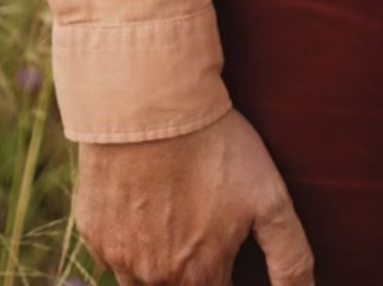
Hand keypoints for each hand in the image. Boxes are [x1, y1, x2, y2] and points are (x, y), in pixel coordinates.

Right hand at [76, 109, 314, 285]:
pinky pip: (114, 250)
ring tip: (181, 212)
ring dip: (161, 261)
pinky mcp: (93, 232)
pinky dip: (132, 237)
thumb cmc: (217, 152)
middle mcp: (153, 279)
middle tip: (203, 224)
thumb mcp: (270, 200)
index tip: (229, 258)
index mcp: (198, 278)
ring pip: (141, 279)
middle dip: (196, 272)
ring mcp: (117, 257)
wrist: (152, 113)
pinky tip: (149, 200)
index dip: (226, 280)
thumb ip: (290, 257)